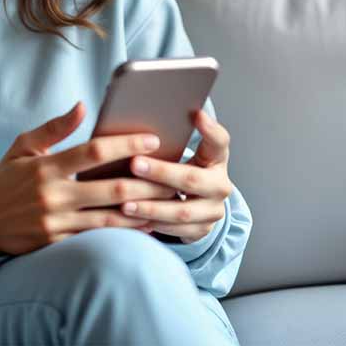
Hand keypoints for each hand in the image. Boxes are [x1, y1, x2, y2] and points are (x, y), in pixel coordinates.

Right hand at [0, 101, 178, 255]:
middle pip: (111, 187)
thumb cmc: (6, 179)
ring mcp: (57, 223)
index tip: (152, 139)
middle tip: (173, 173)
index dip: (126, 145)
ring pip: (111, 217)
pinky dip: (125, 231)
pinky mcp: (58, 244)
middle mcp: (54, 195)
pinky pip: (99, 237)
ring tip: (169, 199)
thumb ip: (54, 127)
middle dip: (146, 180)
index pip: (93, 152)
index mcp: (46, 166)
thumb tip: (82, 106)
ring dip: (143, 208)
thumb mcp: (23, 146)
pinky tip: (146, 224)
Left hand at [120, 109, 233, 243]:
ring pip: (182, 211)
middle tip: (134, 164)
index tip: (196, 114)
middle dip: (161, 173)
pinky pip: (176, 231)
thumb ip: (170, 139)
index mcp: (216, 158)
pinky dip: (152, 225)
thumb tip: (134, 116)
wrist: (196, 203)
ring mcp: (213, 210)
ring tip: (125, 203)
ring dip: (151, 206)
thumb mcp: (182, 152)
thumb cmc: (180, 167)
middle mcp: (220, 184)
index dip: (210, 129)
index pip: (219, 141)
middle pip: (192, 179)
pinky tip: (132, 220)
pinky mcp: (202, 231)